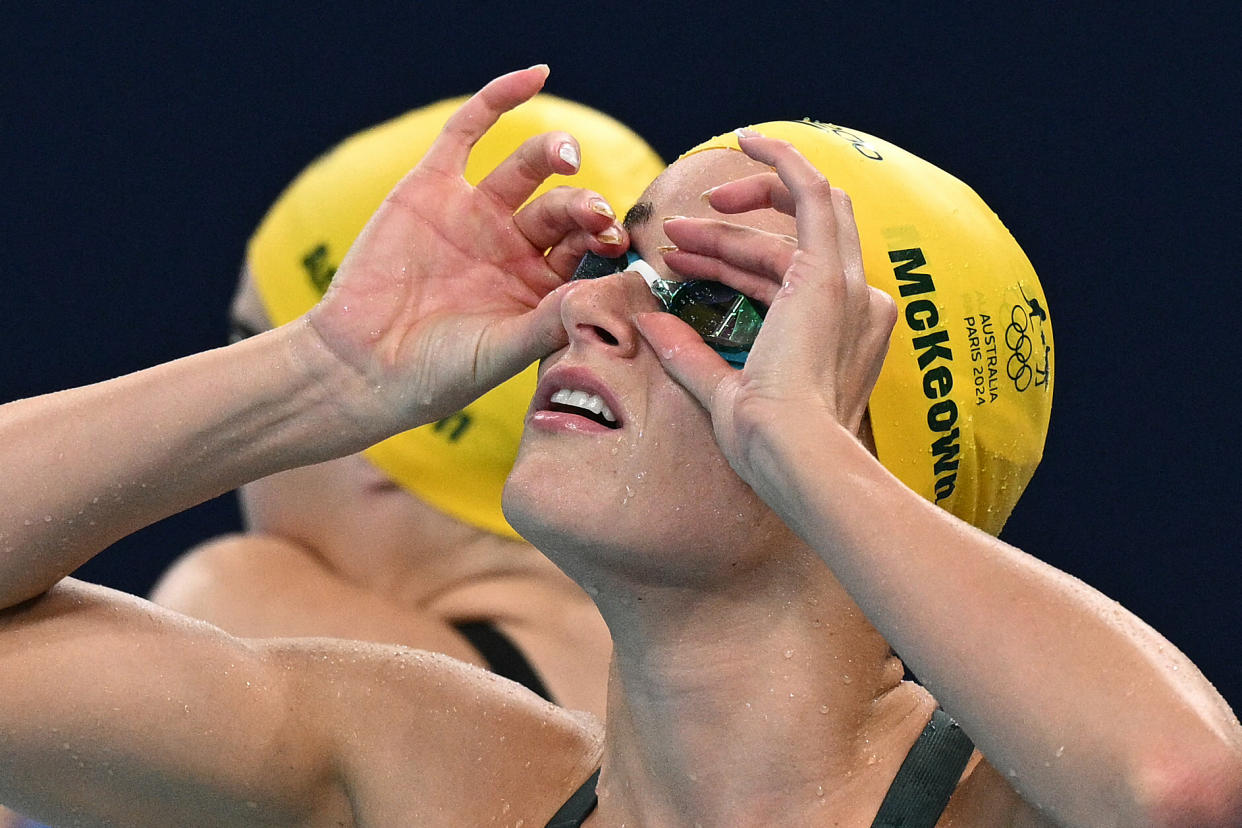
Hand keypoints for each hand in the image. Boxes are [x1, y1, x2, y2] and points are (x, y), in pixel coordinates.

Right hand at [305, 65, 627, 431]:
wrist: (360, 366)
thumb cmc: (437, 373)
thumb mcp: (502, 351)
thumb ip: (551, 321)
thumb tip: (602, 293)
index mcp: (540, 286)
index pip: (589, 250)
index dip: (607, 240)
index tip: (618, 242)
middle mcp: (513, 246)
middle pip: (565, 208)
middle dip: (584, 206)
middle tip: (594, 213)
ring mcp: (475, 213)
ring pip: (528, 168)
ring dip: (555, 153)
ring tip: (567, 155)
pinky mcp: (432, 186)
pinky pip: (469, 130)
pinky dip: (499, 100)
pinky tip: (535, 77)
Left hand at [635, 131, 895, 491]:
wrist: (795, 456)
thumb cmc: (767, 446)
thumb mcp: (722, 391)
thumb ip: (691, 356)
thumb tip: (652, 324)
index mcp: (840, 334)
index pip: (780, 280)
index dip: (729, 264)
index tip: (684, 261)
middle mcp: (856, 305)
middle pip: (795, 241)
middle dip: (734, 234)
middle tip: (675, 238)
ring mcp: (847, 285)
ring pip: (798, 217)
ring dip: (735, 215)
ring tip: (674, 229)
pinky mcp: (827, 270)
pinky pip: (810, 192)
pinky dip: (781, 162)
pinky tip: (747, 140)